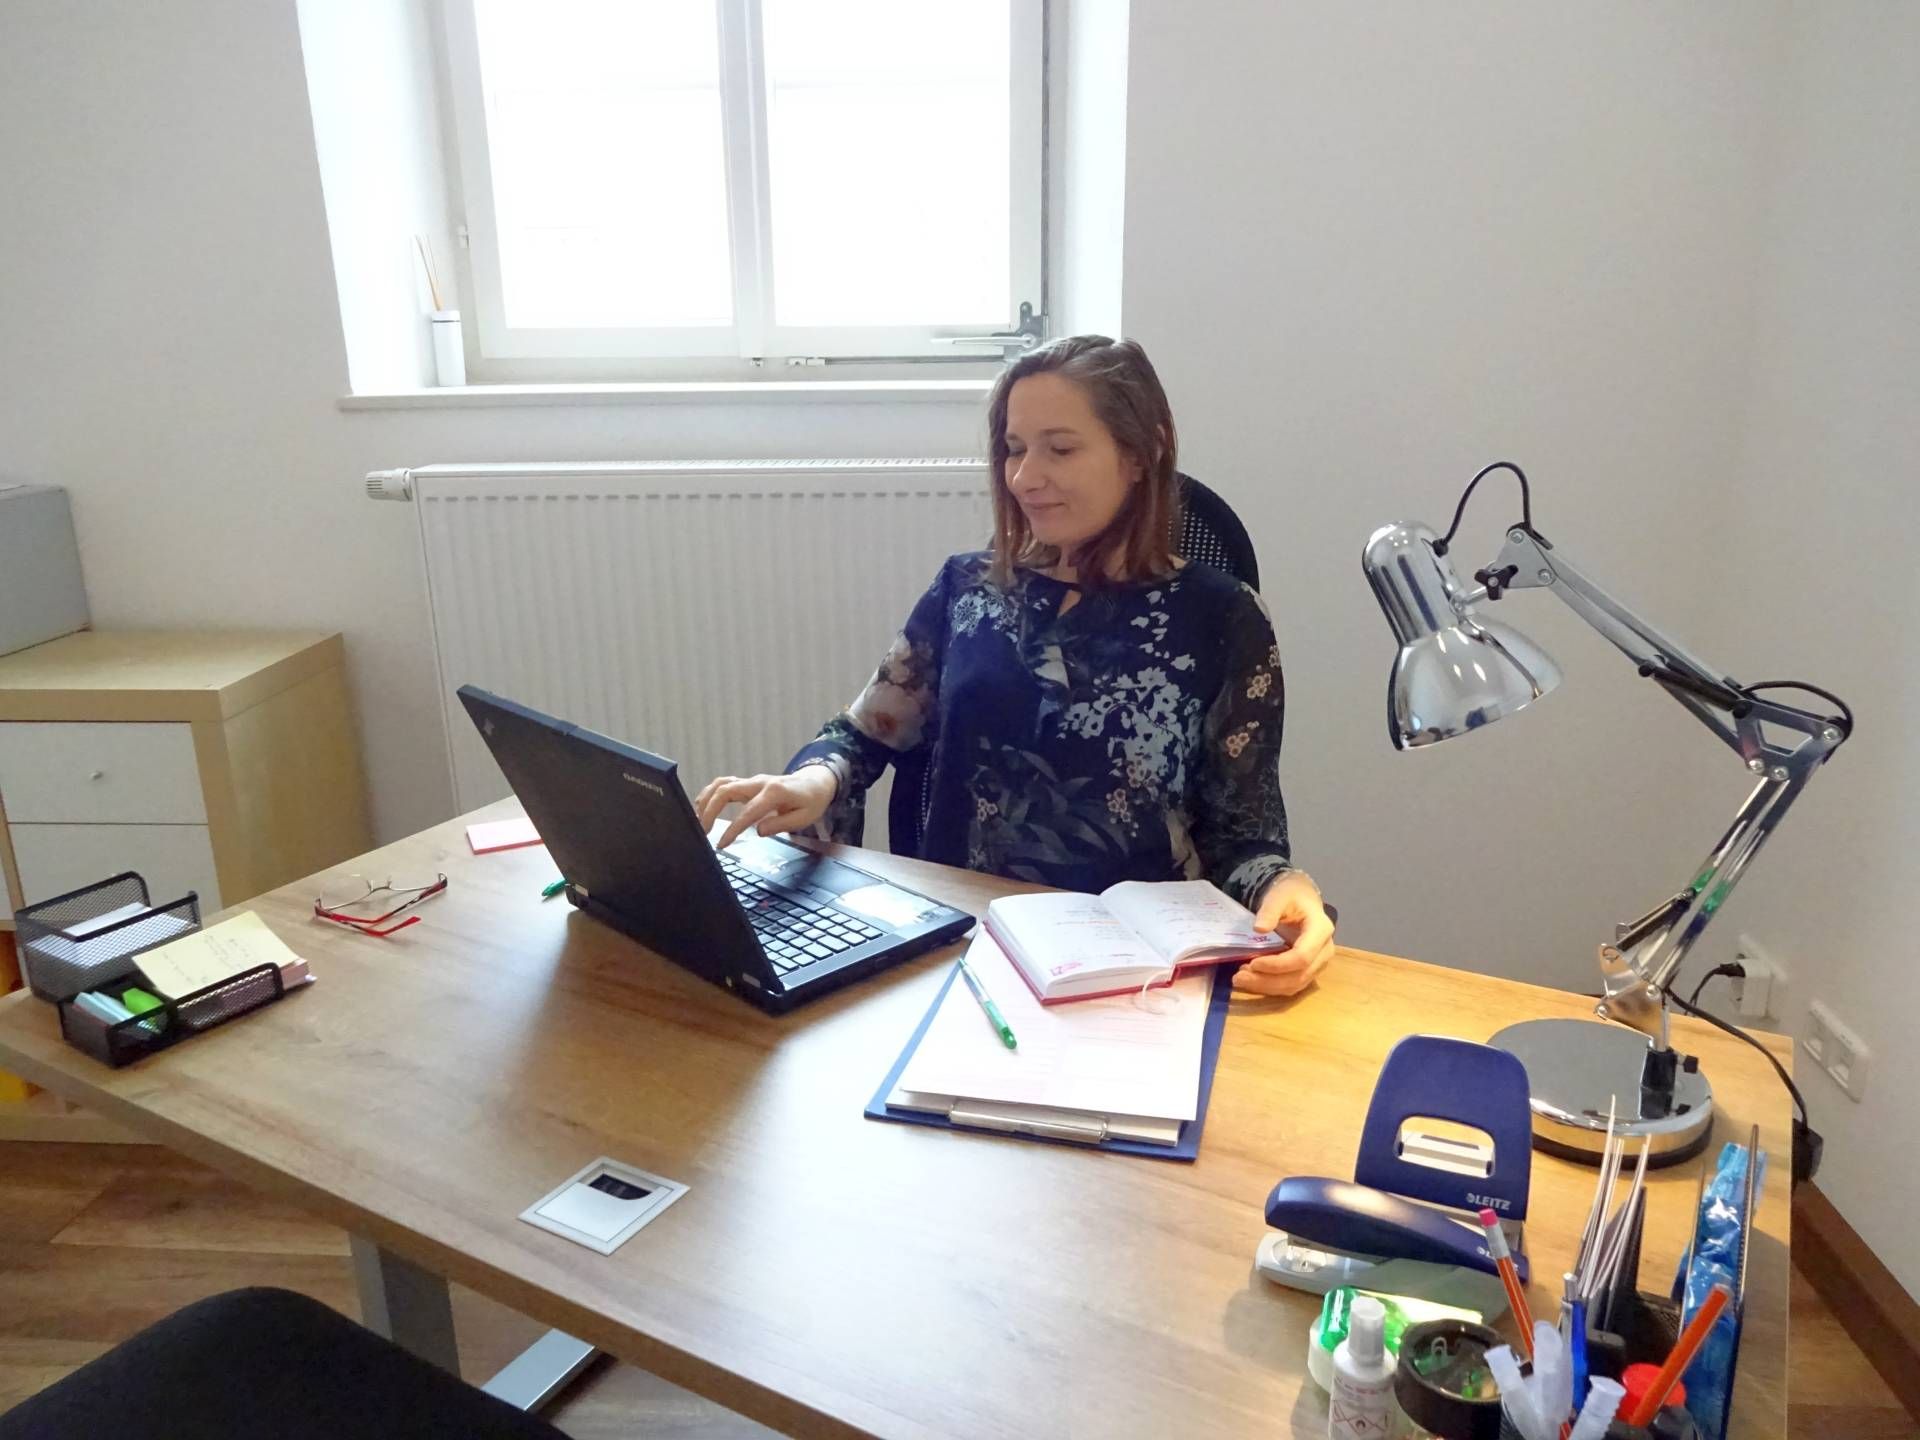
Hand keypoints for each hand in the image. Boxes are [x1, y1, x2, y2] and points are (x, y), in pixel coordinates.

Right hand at [693, 767, 838, 849]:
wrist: (814, 783)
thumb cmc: (810, 801)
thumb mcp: (804, 817)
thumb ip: (781, 823)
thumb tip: (758, 831)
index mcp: (774, 792)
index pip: (748, 812)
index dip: (733, 829)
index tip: (721, 844)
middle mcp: (759, 783)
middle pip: (726, 790)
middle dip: (709, 811)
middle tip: (703, 832)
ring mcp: (751, 781)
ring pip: (721, 784)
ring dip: (706, 800)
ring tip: (697, 821)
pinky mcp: (747, 784)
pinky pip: (723, 784)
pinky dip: (710, 794)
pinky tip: (702, 808)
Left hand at [1233, 871, 1335, 996]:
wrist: (1300, 899)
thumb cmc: (1291, 895)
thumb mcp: (1279, 895)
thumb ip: (1270, 910)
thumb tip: (1259, 929)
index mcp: (1321, 930)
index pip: (1302, 956)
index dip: (1277, 965)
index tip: (1252, 963)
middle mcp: (1324, 951)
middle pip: (1299, 976)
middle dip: (1268, 981)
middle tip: (1239, 977)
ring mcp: (1318, 963)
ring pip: (1295, 985)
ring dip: (1267, 987)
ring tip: (1241, 979)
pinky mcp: (1309, 970)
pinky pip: (1291, 985)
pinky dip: (1271, 987)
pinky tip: (1251, 980)